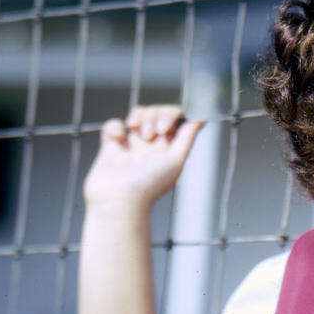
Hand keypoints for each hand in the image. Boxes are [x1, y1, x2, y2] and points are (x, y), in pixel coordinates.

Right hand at [83, 105, 203, 209]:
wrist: (117, 199)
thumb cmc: (148, 185)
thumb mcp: (176, 160)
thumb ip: (188, 138)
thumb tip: (202, 119)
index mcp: (170, 150)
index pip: (176, 120)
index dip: (170, 116)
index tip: (165, 128)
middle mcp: (152, 147)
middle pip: (157, 113)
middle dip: (154, 117)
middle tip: (150, 135)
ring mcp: (132, 146)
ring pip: (138, 115)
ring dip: (139, 118)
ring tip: (137, 134)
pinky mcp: (111, 147)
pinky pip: (113, 125)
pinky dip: (114, 127)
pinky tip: (118, 138)